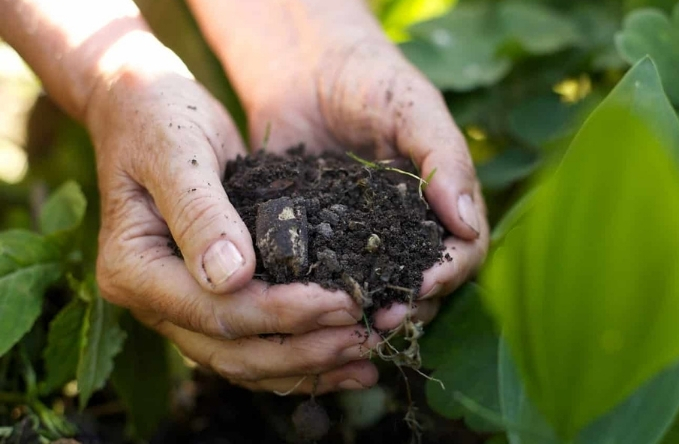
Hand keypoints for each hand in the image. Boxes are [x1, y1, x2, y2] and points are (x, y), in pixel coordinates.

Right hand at [86, 39, 380, 393]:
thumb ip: (200, 213)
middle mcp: (152, 301)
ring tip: (368, 360)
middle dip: (305, 349)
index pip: (214, 311)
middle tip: (367, 338)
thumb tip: (231, 278)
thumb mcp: (178, 151)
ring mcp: (179, 307)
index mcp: (133, 269)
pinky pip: (254, 343)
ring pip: (246, 360)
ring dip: (309, 365)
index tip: (343, 302)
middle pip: (232, 350)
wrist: (145, 107)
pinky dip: (300, 356)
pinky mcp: (210, 300)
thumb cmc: (159, 117)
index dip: (282, 313)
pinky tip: (346, 360)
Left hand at [188, 0, 489, 330]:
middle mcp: (407, 230)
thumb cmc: (371, 79)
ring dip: (367, 312)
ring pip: (377, 290)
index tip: (422, 284)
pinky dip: (322, 294)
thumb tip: (467, 225)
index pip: (463, 253)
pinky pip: (326, 275)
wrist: (304, 67)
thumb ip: (444, 160)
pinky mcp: (318, 240)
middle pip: (424, 284)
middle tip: (380, 319)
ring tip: (347, 324)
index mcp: (441, 204)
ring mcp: (362, 239)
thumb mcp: (414, 109)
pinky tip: (307, 304)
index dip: (449, 274)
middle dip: (408, 305)